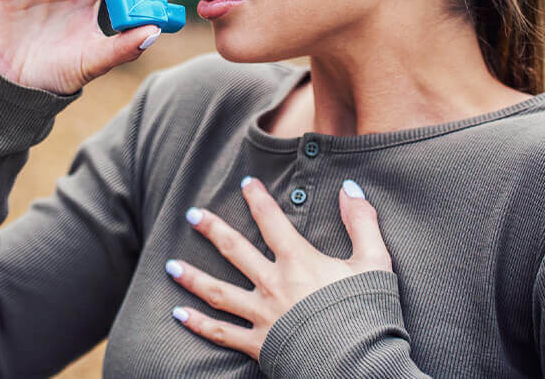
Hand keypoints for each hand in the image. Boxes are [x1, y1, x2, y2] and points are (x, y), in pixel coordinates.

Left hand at [165, 177, 391, 361]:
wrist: (360, 364)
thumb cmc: (368, 312)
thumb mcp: (374, 262)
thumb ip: (362, 222)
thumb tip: (350, 189)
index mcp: (299, 261)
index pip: (271, 221)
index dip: (257, 199)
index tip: (245, 184)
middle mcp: (273, 284)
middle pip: (234, 251)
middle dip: (211, 229)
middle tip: (191, 215)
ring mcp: (262, 315)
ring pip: (218, 292)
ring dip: (192, 277)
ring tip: (170, 266)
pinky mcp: (259, 344)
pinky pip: (222, 333)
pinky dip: (198, 324)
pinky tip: (179, 314)